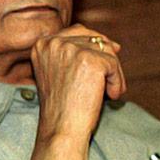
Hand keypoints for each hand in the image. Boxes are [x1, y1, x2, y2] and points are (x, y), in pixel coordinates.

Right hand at [30, 24, 126, 141]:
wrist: (61, 127)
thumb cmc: (61, 106)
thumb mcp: (57, 72)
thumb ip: (72, 54)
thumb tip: (111, 43)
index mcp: (42, 44)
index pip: (76, 31)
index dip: (95, 43)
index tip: (111, 53)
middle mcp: (54, 43)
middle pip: (93, 39)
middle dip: (106, 58)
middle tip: (113, 78)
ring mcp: (72, 50)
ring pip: (106, 51)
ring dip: (113, 73)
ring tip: (109, 92)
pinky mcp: (91, 60)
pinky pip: (114, 65)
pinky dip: (117, 82)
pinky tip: (110, 95)